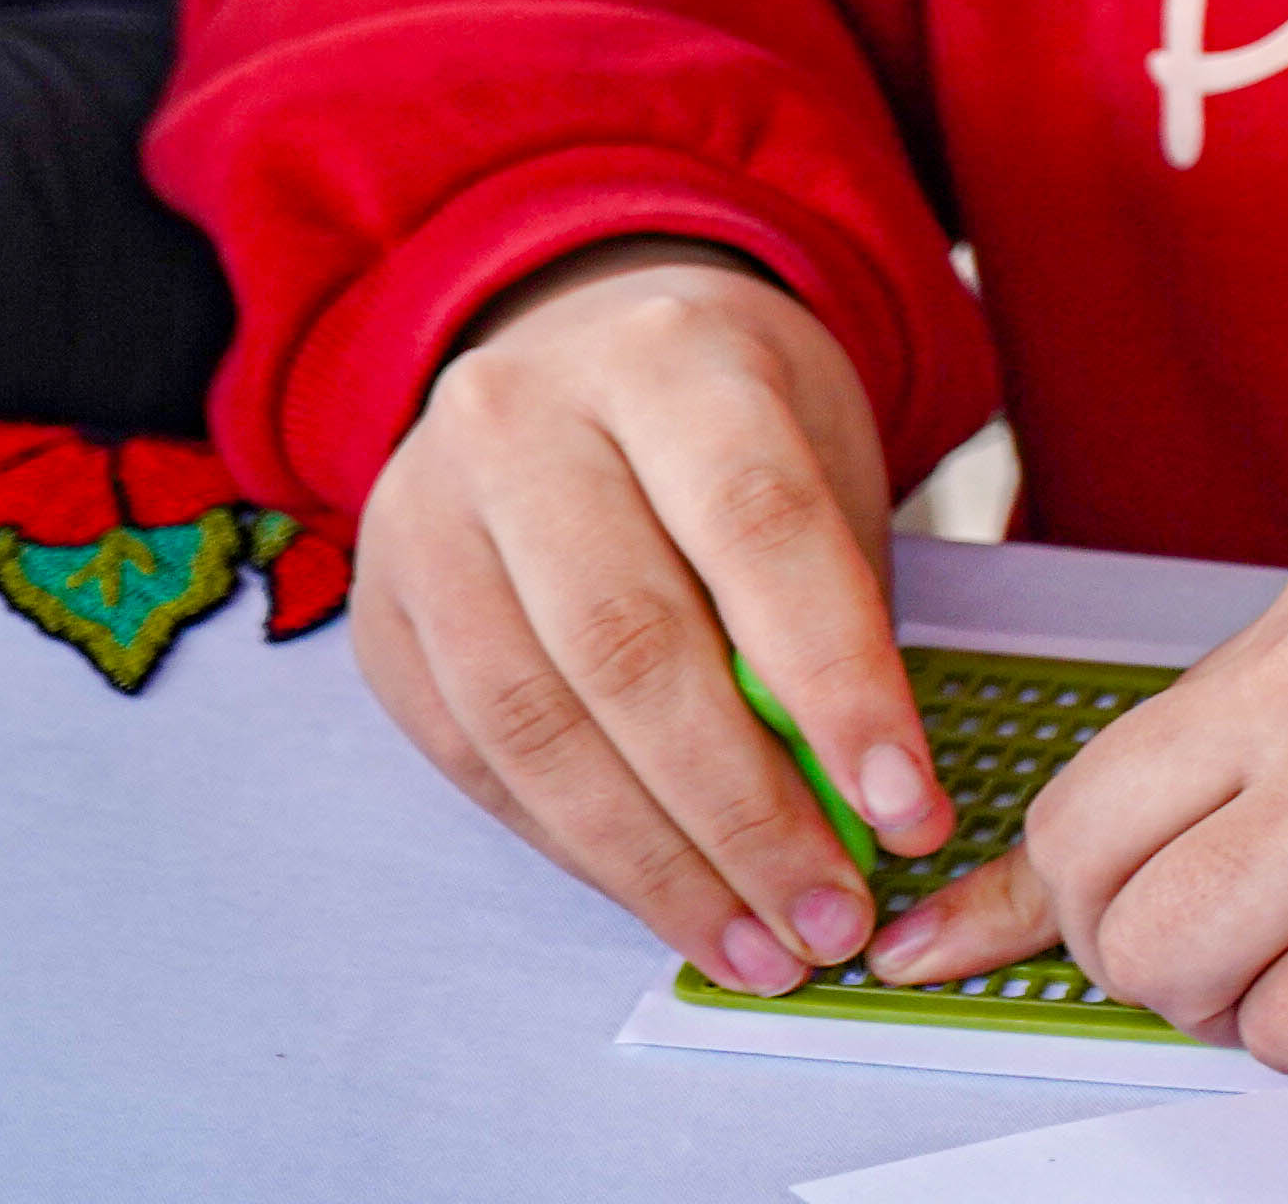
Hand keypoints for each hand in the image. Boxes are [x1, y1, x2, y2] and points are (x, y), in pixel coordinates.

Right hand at [352, 237, 947, 994]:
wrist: (579, 345)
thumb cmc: (732, 423)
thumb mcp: (814, 460)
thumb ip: (824, 615)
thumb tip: (856, 814)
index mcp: (666, 354)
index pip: (758, 528)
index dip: (838, 686)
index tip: (907, 810)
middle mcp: (522, 418)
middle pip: (633, 644)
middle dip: (744, 811)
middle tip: (831, 915)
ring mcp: (427, 511)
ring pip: (536, 721)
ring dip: (657, 861)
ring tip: (757, 943)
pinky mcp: (380, 608)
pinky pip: (478, 758)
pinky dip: (581, 845)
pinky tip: (665, 895)